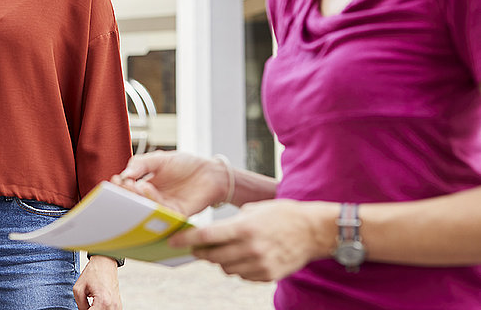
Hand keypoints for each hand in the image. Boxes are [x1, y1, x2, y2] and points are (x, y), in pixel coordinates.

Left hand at [73, 254, 120, 309]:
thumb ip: (80, 305)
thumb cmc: (93, 272)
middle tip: (86, 304)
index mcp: (103, 301)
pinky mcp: (119, 306)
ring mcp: (118, 306)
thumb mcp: (79, 288)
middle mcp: (113, 306)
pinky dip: (102, 308)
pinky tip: (97, 304)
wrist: (105, 263)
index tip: (82, 307)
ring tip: (92, 303)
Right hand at [112, 150, 228, 215]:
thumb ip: (141, 164)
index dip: (121, 186)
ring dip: (138, 197)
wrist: (210, 171)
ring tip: (132, 185)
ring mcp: (165, 207)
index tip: (114, 179)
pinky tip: (146, 188)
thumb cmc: (185, 164)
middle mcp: (154, 199)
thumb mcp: (159, 159)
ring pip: (147, 206)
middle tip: (121, 185)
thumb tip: (124, 174)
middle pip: (136, 201)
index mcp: (147, 186)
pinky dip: (153, 200)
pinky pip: (162, 211)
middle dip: (126, 193)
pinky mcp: (177, 214)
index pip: (130, 189)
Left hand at [168, 199, 336, 281]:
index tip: (173, 242)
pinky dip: (237, 267)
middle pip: (213, 256)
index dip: (186, 240)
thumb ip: (231, 224)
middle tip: (197, 246)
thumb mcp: (253, 210)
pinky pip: (242, 275)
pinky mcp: (268, 276)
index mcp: (244, 228)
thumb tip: (210, 235)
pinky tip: (244, 256)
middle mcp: (250, 248)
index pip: (207, 237)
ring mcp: (260, 264)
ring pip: (226, 268)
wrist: (312, 231)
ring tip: (226, 248)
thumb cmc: (281, 214)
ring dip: (220, 260)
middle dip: (201, 252)